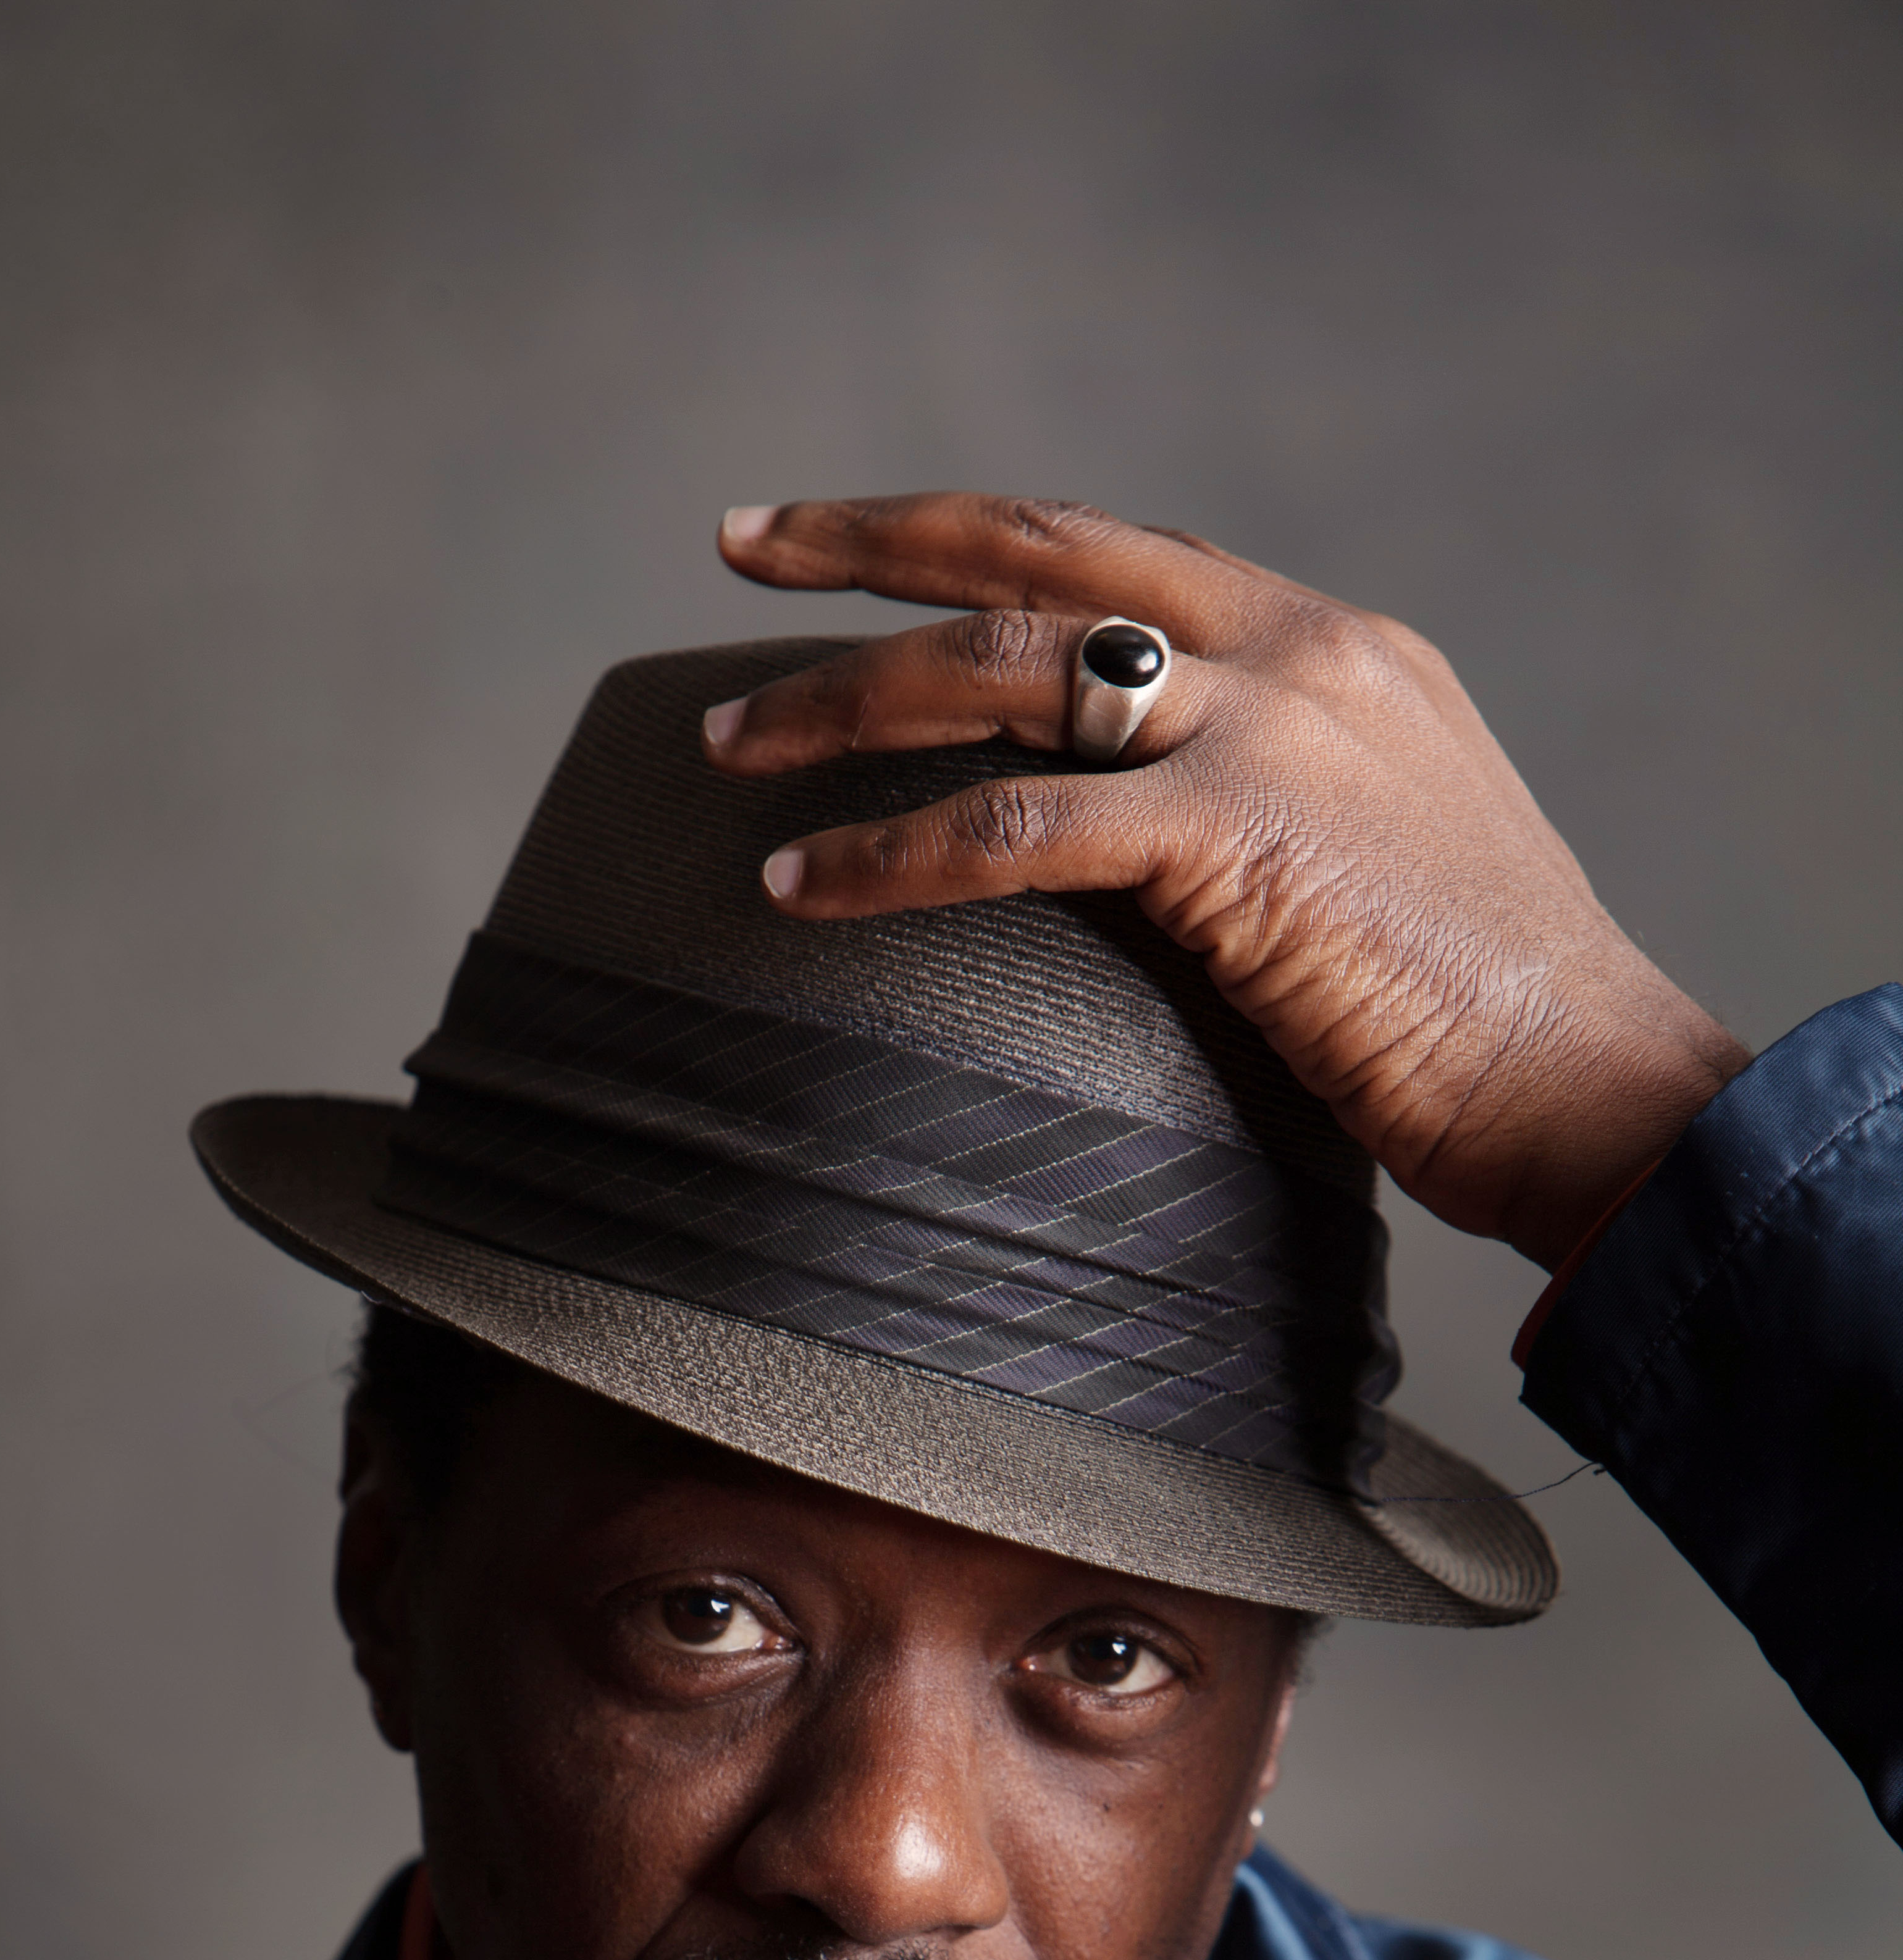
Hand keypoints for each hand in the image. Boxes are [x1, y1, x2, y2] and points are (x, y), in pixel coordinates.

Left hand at [705, 495, 1749, 1270]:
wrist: (1585, 1082)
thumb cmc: (1475, 1018)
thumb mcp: (1366, 861)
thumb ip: (1257, 810)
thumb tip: (1124, 849)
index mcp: (1331, 644)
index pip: (1115, 549)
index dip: (971, 531)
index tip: (852, 535)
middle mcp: (1296, 652)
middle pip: (1038, 552)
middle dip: (870, 541)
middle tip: (739, 541)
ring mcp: (1270, 729)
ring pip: (1002, 670)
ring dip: (841, 702)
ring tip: (722, 744)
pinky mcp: (1240, 836)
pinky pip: (1017, 826)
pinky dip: (892, 854)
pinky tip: (797, 884)